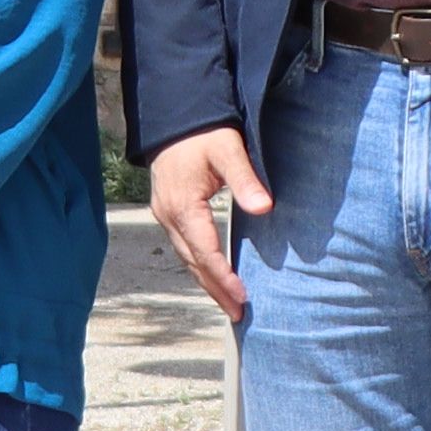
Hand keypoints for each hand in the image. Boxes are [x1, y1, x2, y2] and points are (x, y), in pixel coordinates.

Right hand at [148, 125, 271, 317]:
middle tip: (238, 314)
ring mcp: (165, 215)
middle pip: (193, 263)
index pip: (205, 252)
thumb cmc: (204, 131)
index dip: (223, 278)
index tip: (243, 297)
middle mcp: (169, 215)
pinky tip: (213, 275)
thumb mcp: (228, 149)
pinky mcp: (168, 211)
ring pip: (186, 258)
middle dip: (215, 290)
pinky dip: (199, 265)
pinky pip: (183, 246)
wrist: (175, 117)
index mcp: (183, 206)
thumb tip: (264, 208)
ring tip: (229, 304)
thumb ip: (245, 178)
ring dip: (206, 282)